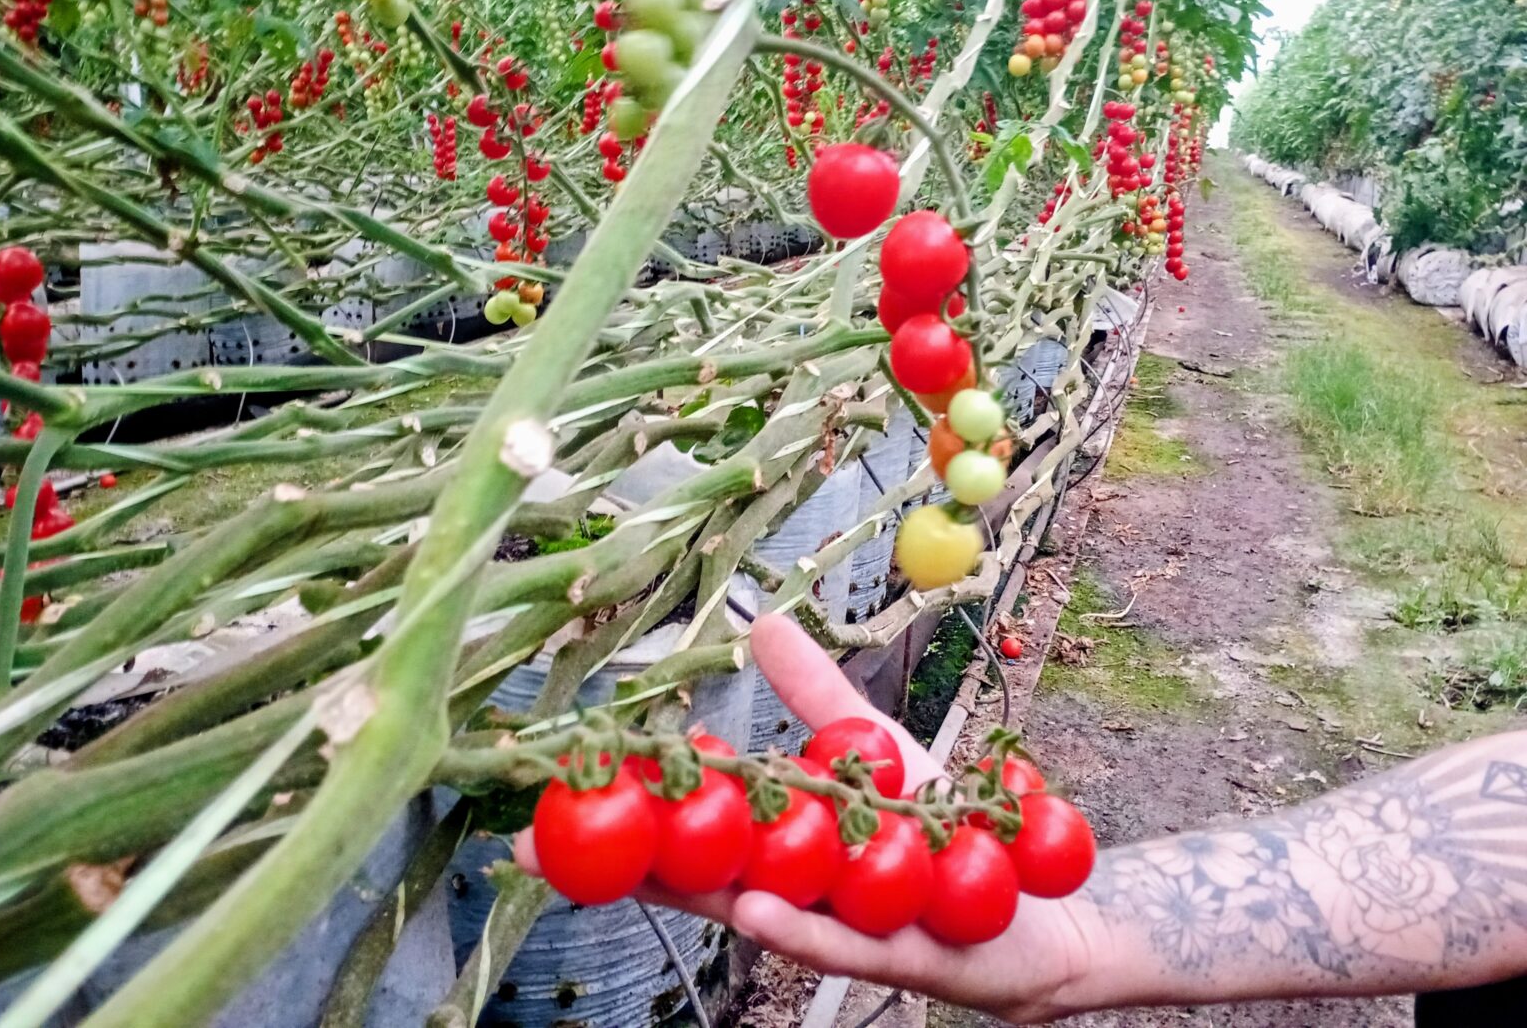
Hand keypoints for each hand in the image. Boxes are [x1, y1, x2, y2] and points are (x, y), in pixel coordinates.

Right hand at [514, 613, 1105, 1024]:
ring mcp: (837, 929)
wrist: (1039, 904)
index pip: (687, 824)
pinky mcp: (892, 957)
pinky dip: (797, 931)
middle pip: (697, 873)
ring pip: (756, 913)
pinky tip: (755, 910)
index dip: (624, 805)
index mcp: (779, 844)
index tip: (556, 786)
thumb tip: (758, 620)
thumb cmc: (946, 827)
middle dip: (625, 857)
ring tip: (638, 869)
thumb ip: (815, 696)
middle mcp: (794, 892)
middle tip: (539, 843)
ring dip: (697, 892)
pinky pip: (837, 946)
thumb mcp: (874, 745)